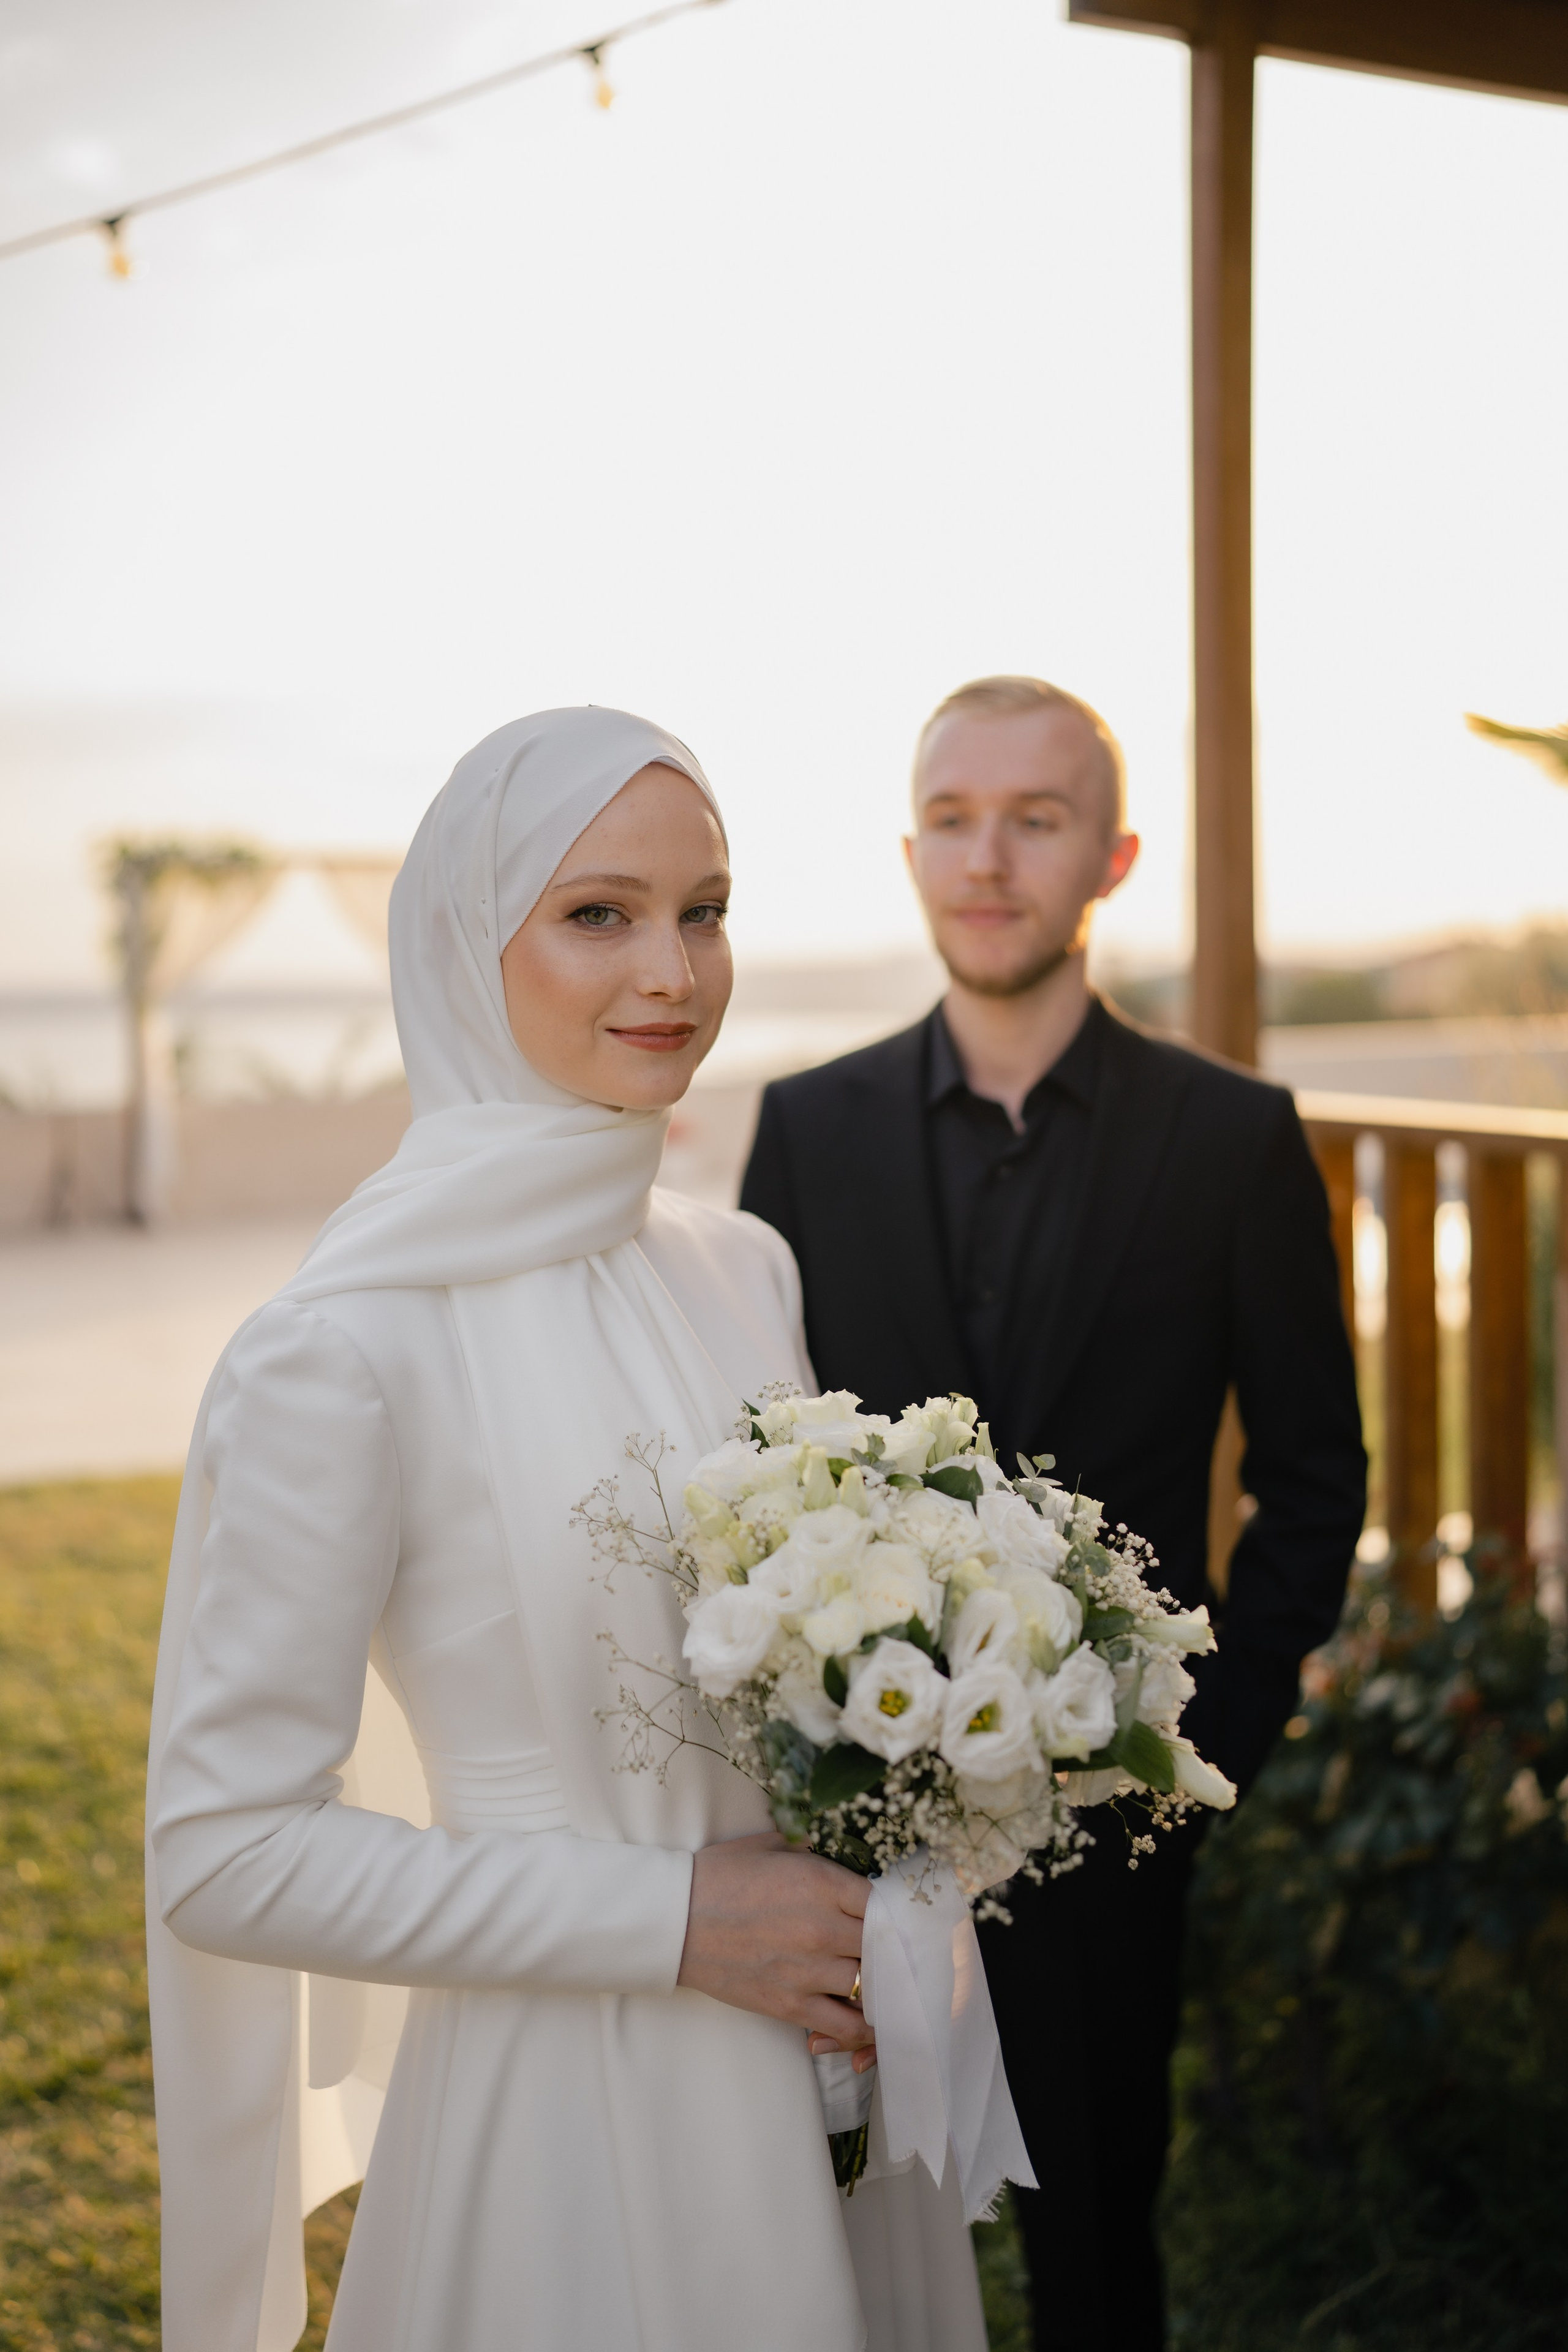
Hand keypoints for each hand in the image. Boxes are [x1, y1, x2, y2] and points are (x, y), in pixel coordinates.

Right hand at [677, 1830, 876, 2069]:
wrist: (675, 1920)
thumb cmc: (719, 1876)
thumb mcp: (769, 1845)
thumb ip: (812, 1848)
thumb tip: (838, 1846)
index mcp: (822, 1882)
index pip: (885, 1902)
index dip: (894, 1912)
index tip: (893, 1916)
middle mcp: (823, 1927)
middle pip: (884, 1946)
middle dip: (889, 1950)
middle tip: (891, 1952)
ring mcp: (808, 1970)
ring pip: (871, 1987)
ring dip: (878, 1986)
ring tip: (878, 1984)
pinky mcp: (791, 2005)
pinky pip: (845, 2025)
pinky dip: (861, 2028)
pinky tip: (863, 2019)